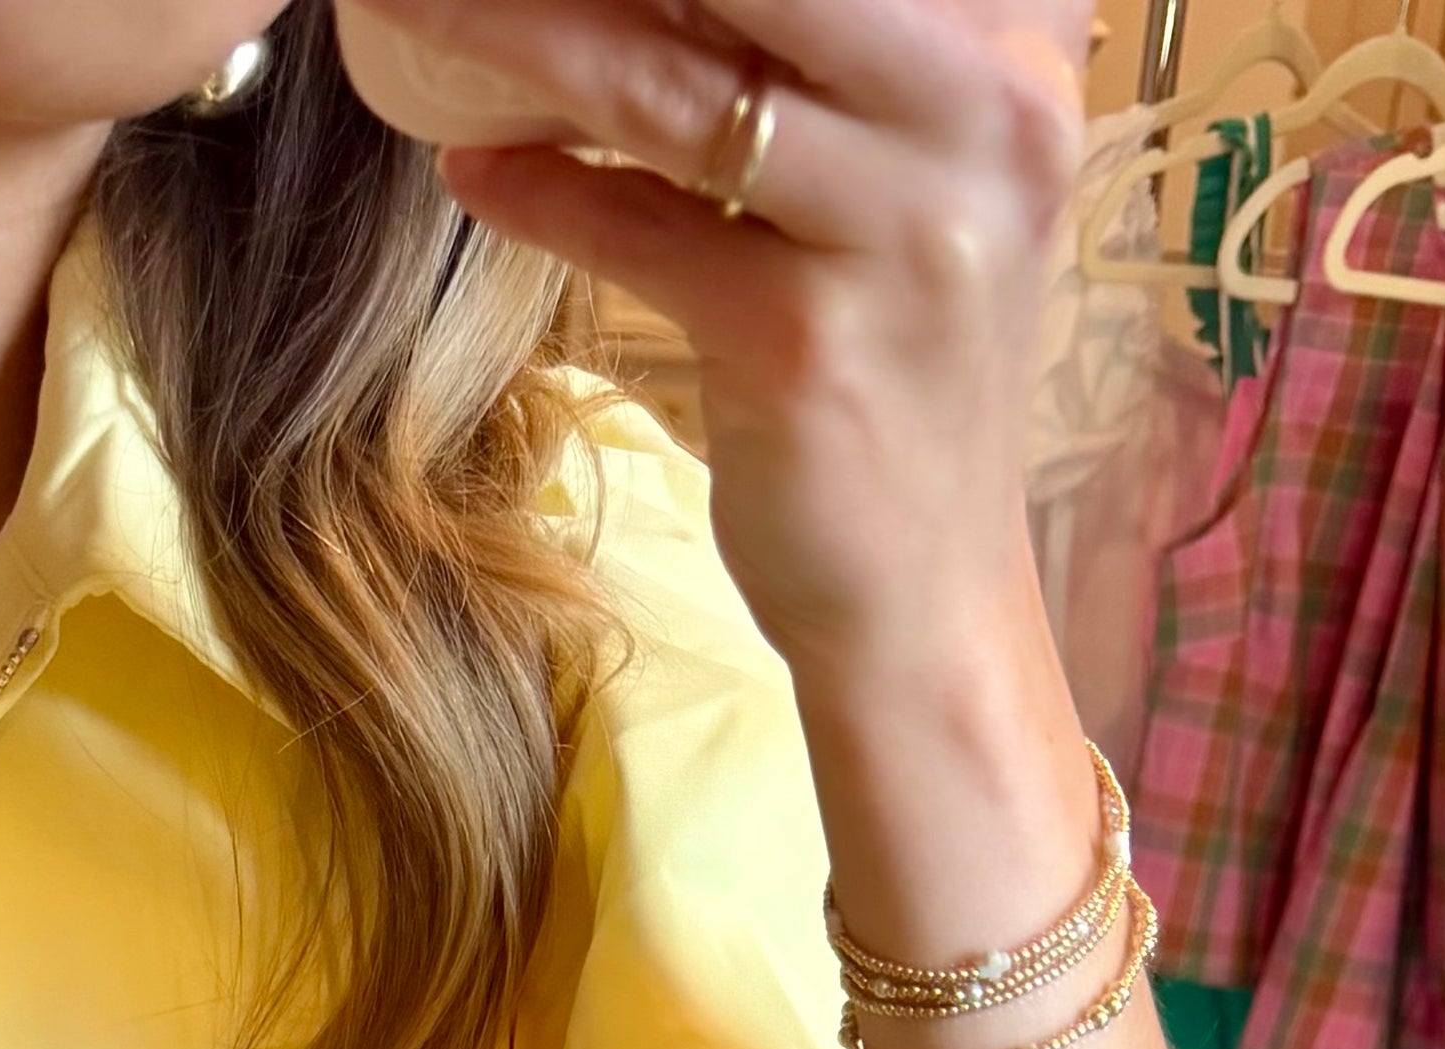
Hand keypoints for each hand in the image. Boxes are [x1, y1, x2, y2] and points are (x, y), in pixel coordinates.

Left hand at [413, 0, 1093, 704]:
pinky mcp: (808, 346)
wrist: (929, 594)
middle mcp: (986, 121)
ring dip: (525, 37)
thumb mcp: (899, 174)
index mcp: (1017, 54)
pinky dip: (542, 193)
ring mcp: (904, 235)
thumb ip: (830, 53)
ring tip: (428, 8)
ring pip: (674, 87)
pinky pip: (640, 228)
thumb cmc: (897, 364)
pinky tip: (474, 167)